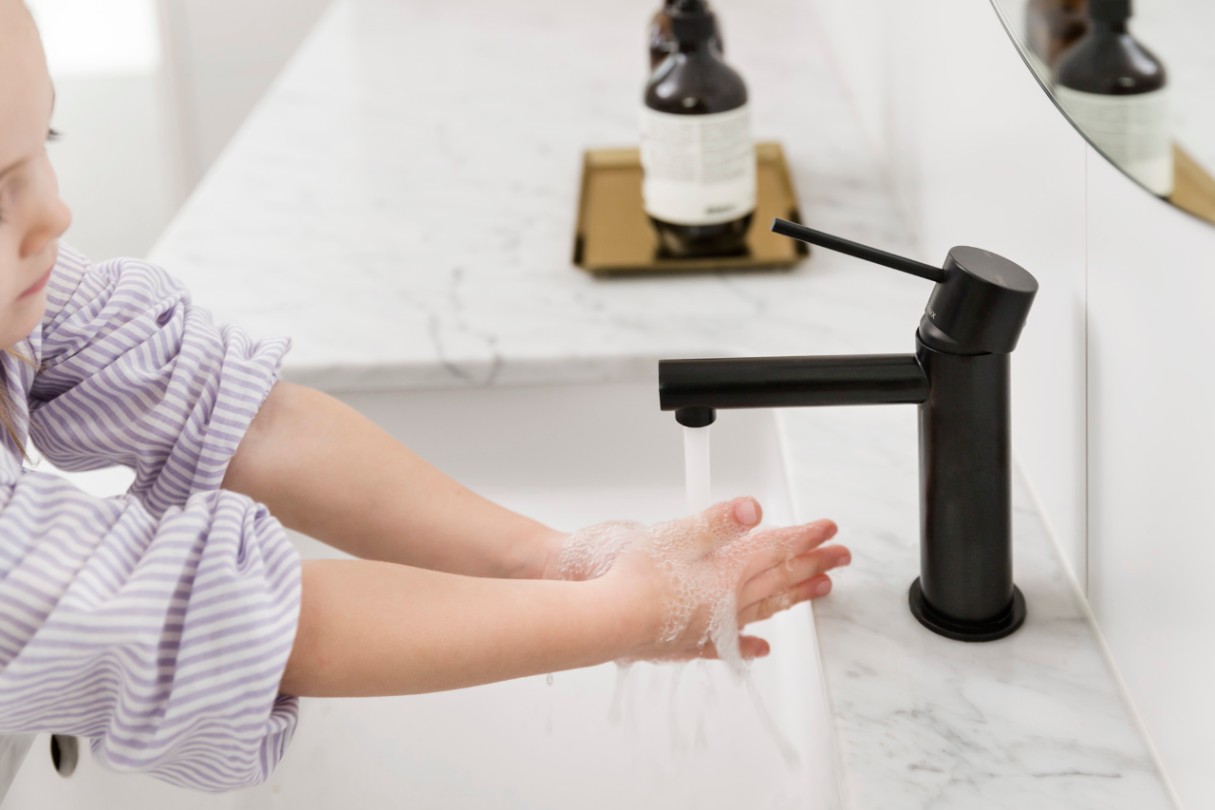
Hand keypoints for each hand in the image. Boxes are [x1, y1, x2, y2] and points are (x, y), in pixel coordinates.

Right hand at [571, 498, 847, 665]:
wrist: (608, 620)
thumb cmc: (636, 578)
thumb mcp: (678, 534)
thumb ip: (719, 522)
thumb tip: (753, 508)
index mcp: (728, 571)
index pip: (776, 550)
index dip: (804, 537)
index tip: (828, 529)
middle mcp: (727, 601)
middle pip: (779, 579)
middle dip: (813, 564)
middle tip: (840, 558)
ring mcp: (712, 624)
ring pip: (765, 608)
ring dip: (795, 595)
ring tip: (819, 589)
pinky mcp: (691, 642)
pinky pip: (731, 644)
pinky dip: (750, 644)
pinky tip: (761, 648)